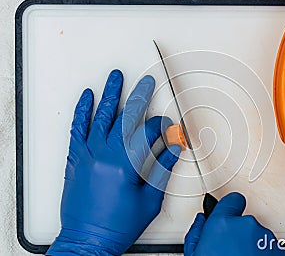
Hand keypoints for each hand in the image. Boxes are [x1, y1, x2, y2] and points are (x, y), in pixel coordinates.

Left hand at [47, 70, 180, 255]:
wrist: (86, 239)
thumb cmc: (115, 226)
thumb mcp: (148, 201)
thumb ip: (162, 171)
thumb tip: (173, 150)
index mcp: (125, 166)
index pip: (148, 135)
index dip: (161, 127)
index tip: (167, 126)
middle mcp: (104, 156)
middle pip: (125, 119)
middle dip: (139, 97)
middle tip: (146, 83)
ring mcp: (87, 155)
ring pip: (100, 118)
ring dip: (110, 95)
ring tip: (115, 79)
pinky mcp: (76, 159)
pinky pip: (77, 129)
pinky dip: (82, 112)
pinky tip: (86, 99)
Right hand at [184, 192, 284, 255]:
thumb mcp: (195, 254)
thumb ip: (197, 233)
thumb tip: (201, 223)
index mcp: (224, 223)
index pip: (233, 200)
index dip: (230, 207)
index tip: (228, 211)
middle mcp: (247, 226)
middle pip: (244, 221)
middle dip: (238, 233)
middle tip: (229, 250)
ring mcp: (266, 240)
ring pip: (257, 236)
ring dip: (251, 246)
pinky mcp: (280, 253)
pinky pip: (269, 248)